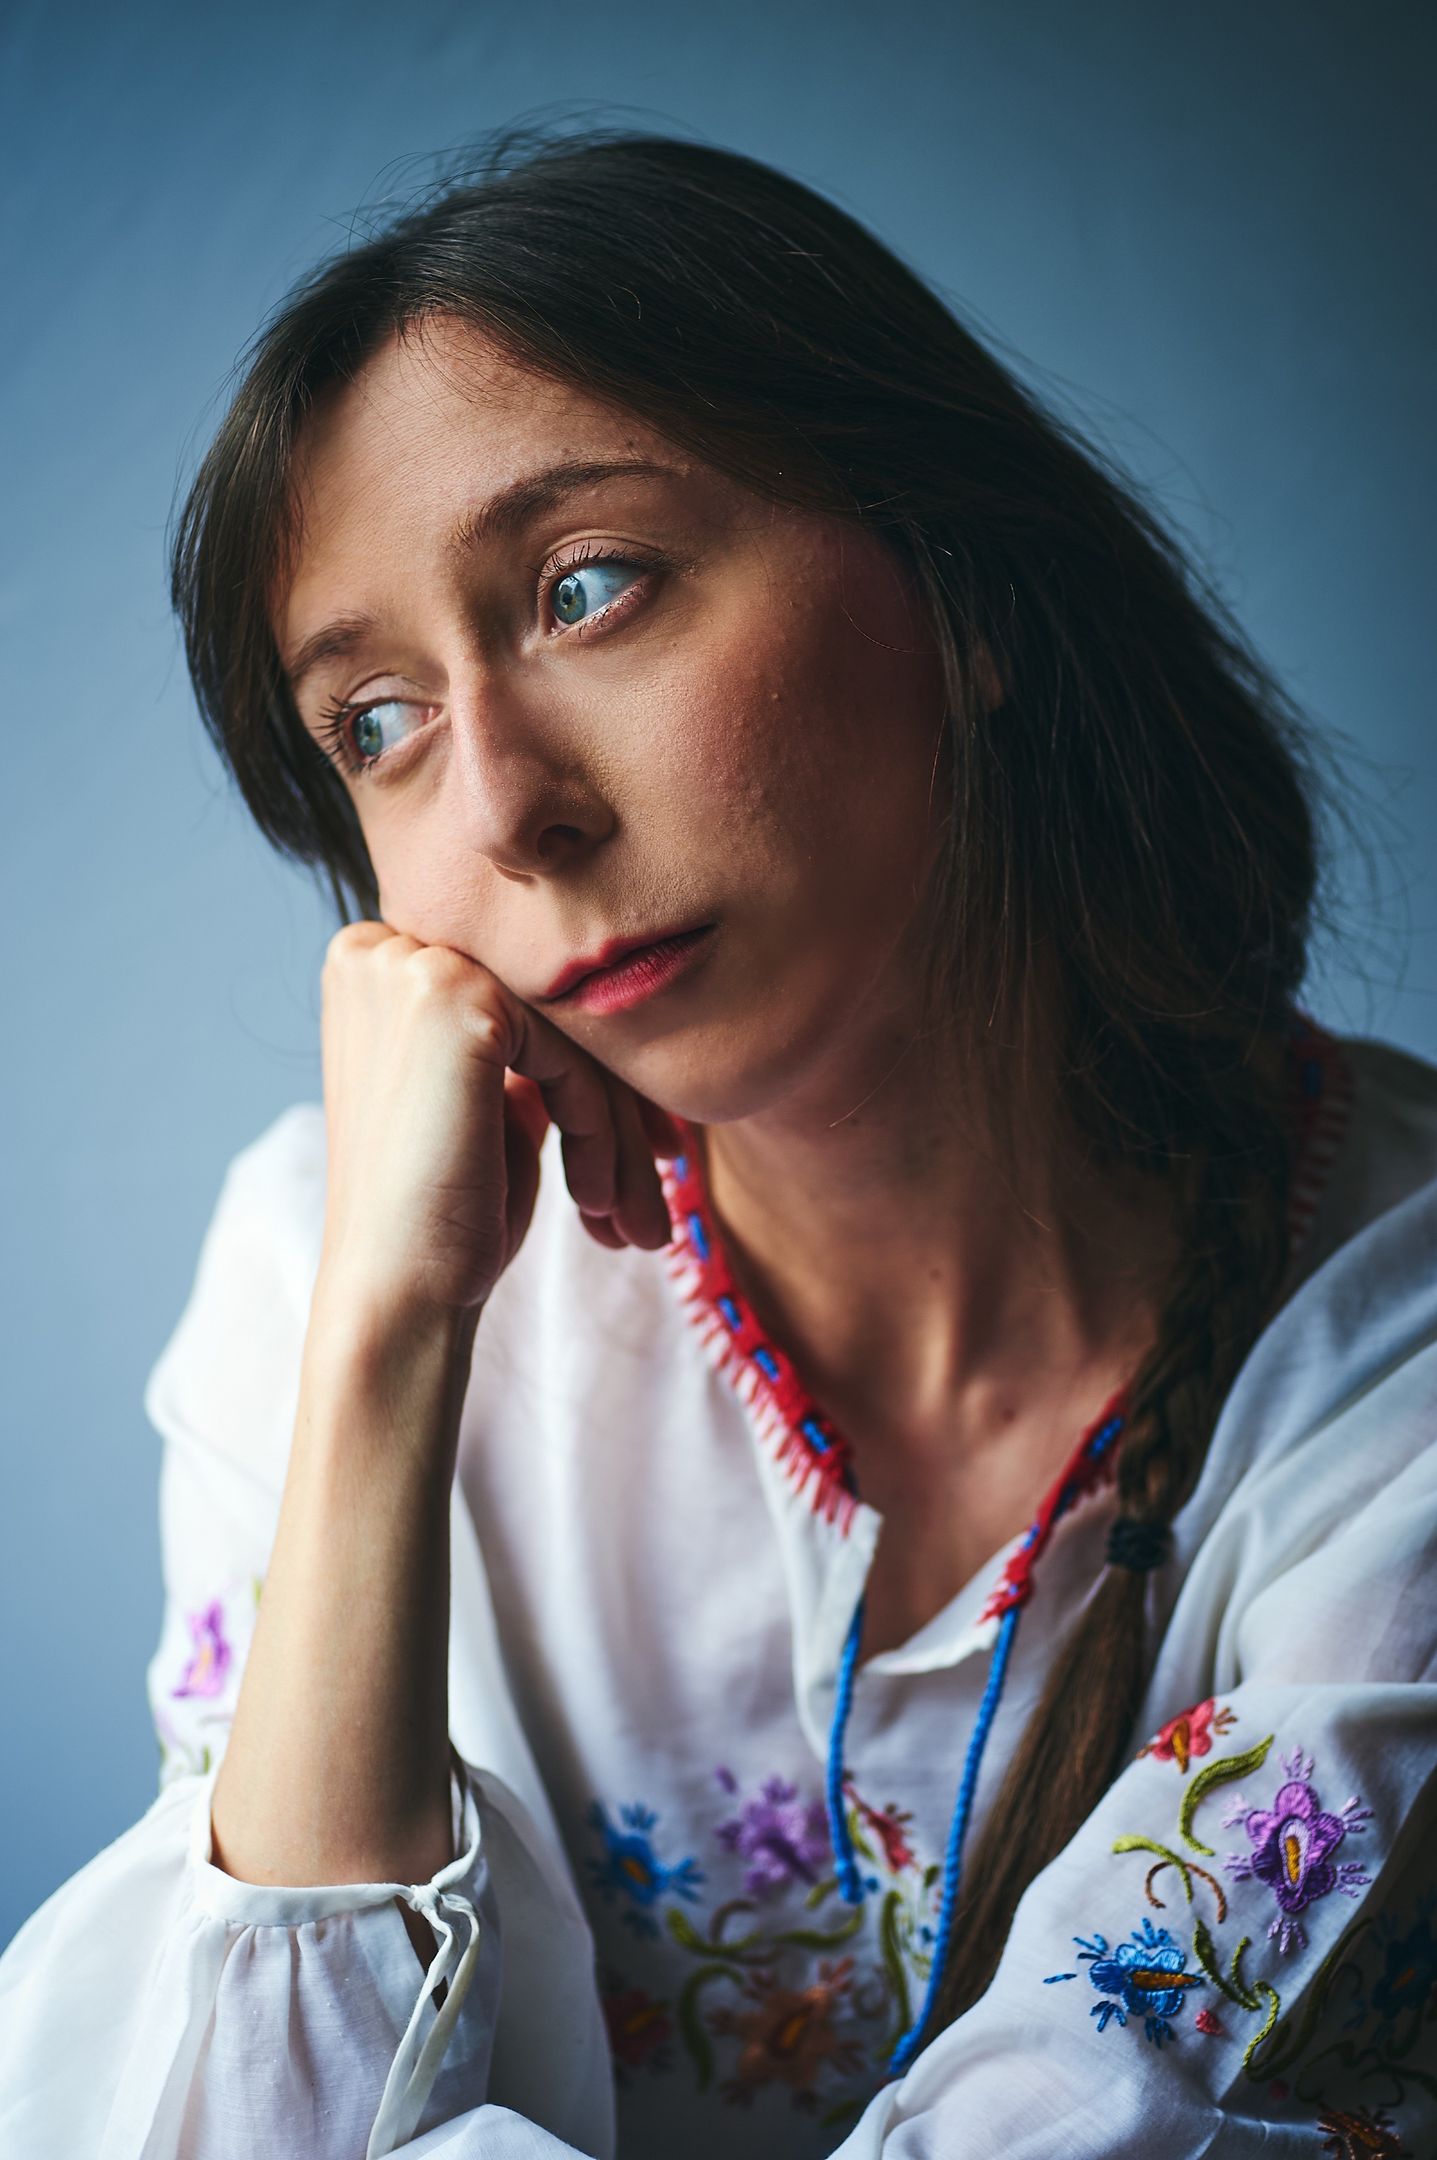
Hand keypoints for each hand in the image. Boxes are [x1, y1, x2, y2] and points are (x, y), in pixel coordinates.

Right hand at [313, 922, 682, 1322]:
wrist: (395, 1295)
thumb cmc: (441, 1217)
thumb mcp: (488, 1109)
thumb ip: (526, 1050)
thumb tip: (615, 1022)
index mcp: (376, 967)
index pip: (523, 1007)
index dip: (590, 1077)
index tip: (647, 1151)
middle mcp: (381, 950)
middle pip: (549, 1017)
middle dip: (620, 1108)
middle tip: (658, 1193)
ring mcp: (411, 967)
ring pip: (570, 1037)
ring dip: (621, 1136)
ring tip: (643, 1224)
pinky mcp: (451, 998)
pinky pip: (570, 1057)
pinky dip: (599, 1132)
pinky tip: (594, 1200)